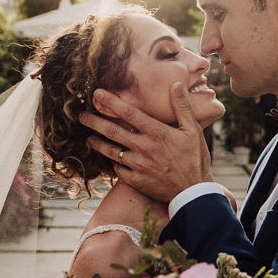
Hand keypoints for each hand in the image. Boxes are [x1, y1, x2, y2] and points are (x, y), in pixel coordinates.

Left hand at [80, 82, 213, 203]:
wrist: (193, 192)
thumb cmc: (195, 159)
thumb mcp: (193, 130)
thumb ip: (182, 106)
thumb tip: (176, 84)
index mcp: (157, 133)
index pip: (129, 113)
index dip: (111, 102)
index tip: (97, 94)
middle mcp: (144, 148)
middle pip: (113, 131)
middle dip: (95, 122)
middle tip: (82, 116)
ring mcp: (138, 165)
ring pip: (111, 151)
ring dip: (97, 143)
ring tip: (89, 137)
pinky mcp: (136, 180)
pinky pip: (118, 169)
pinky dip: (112, 162)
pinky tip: (108, 158)